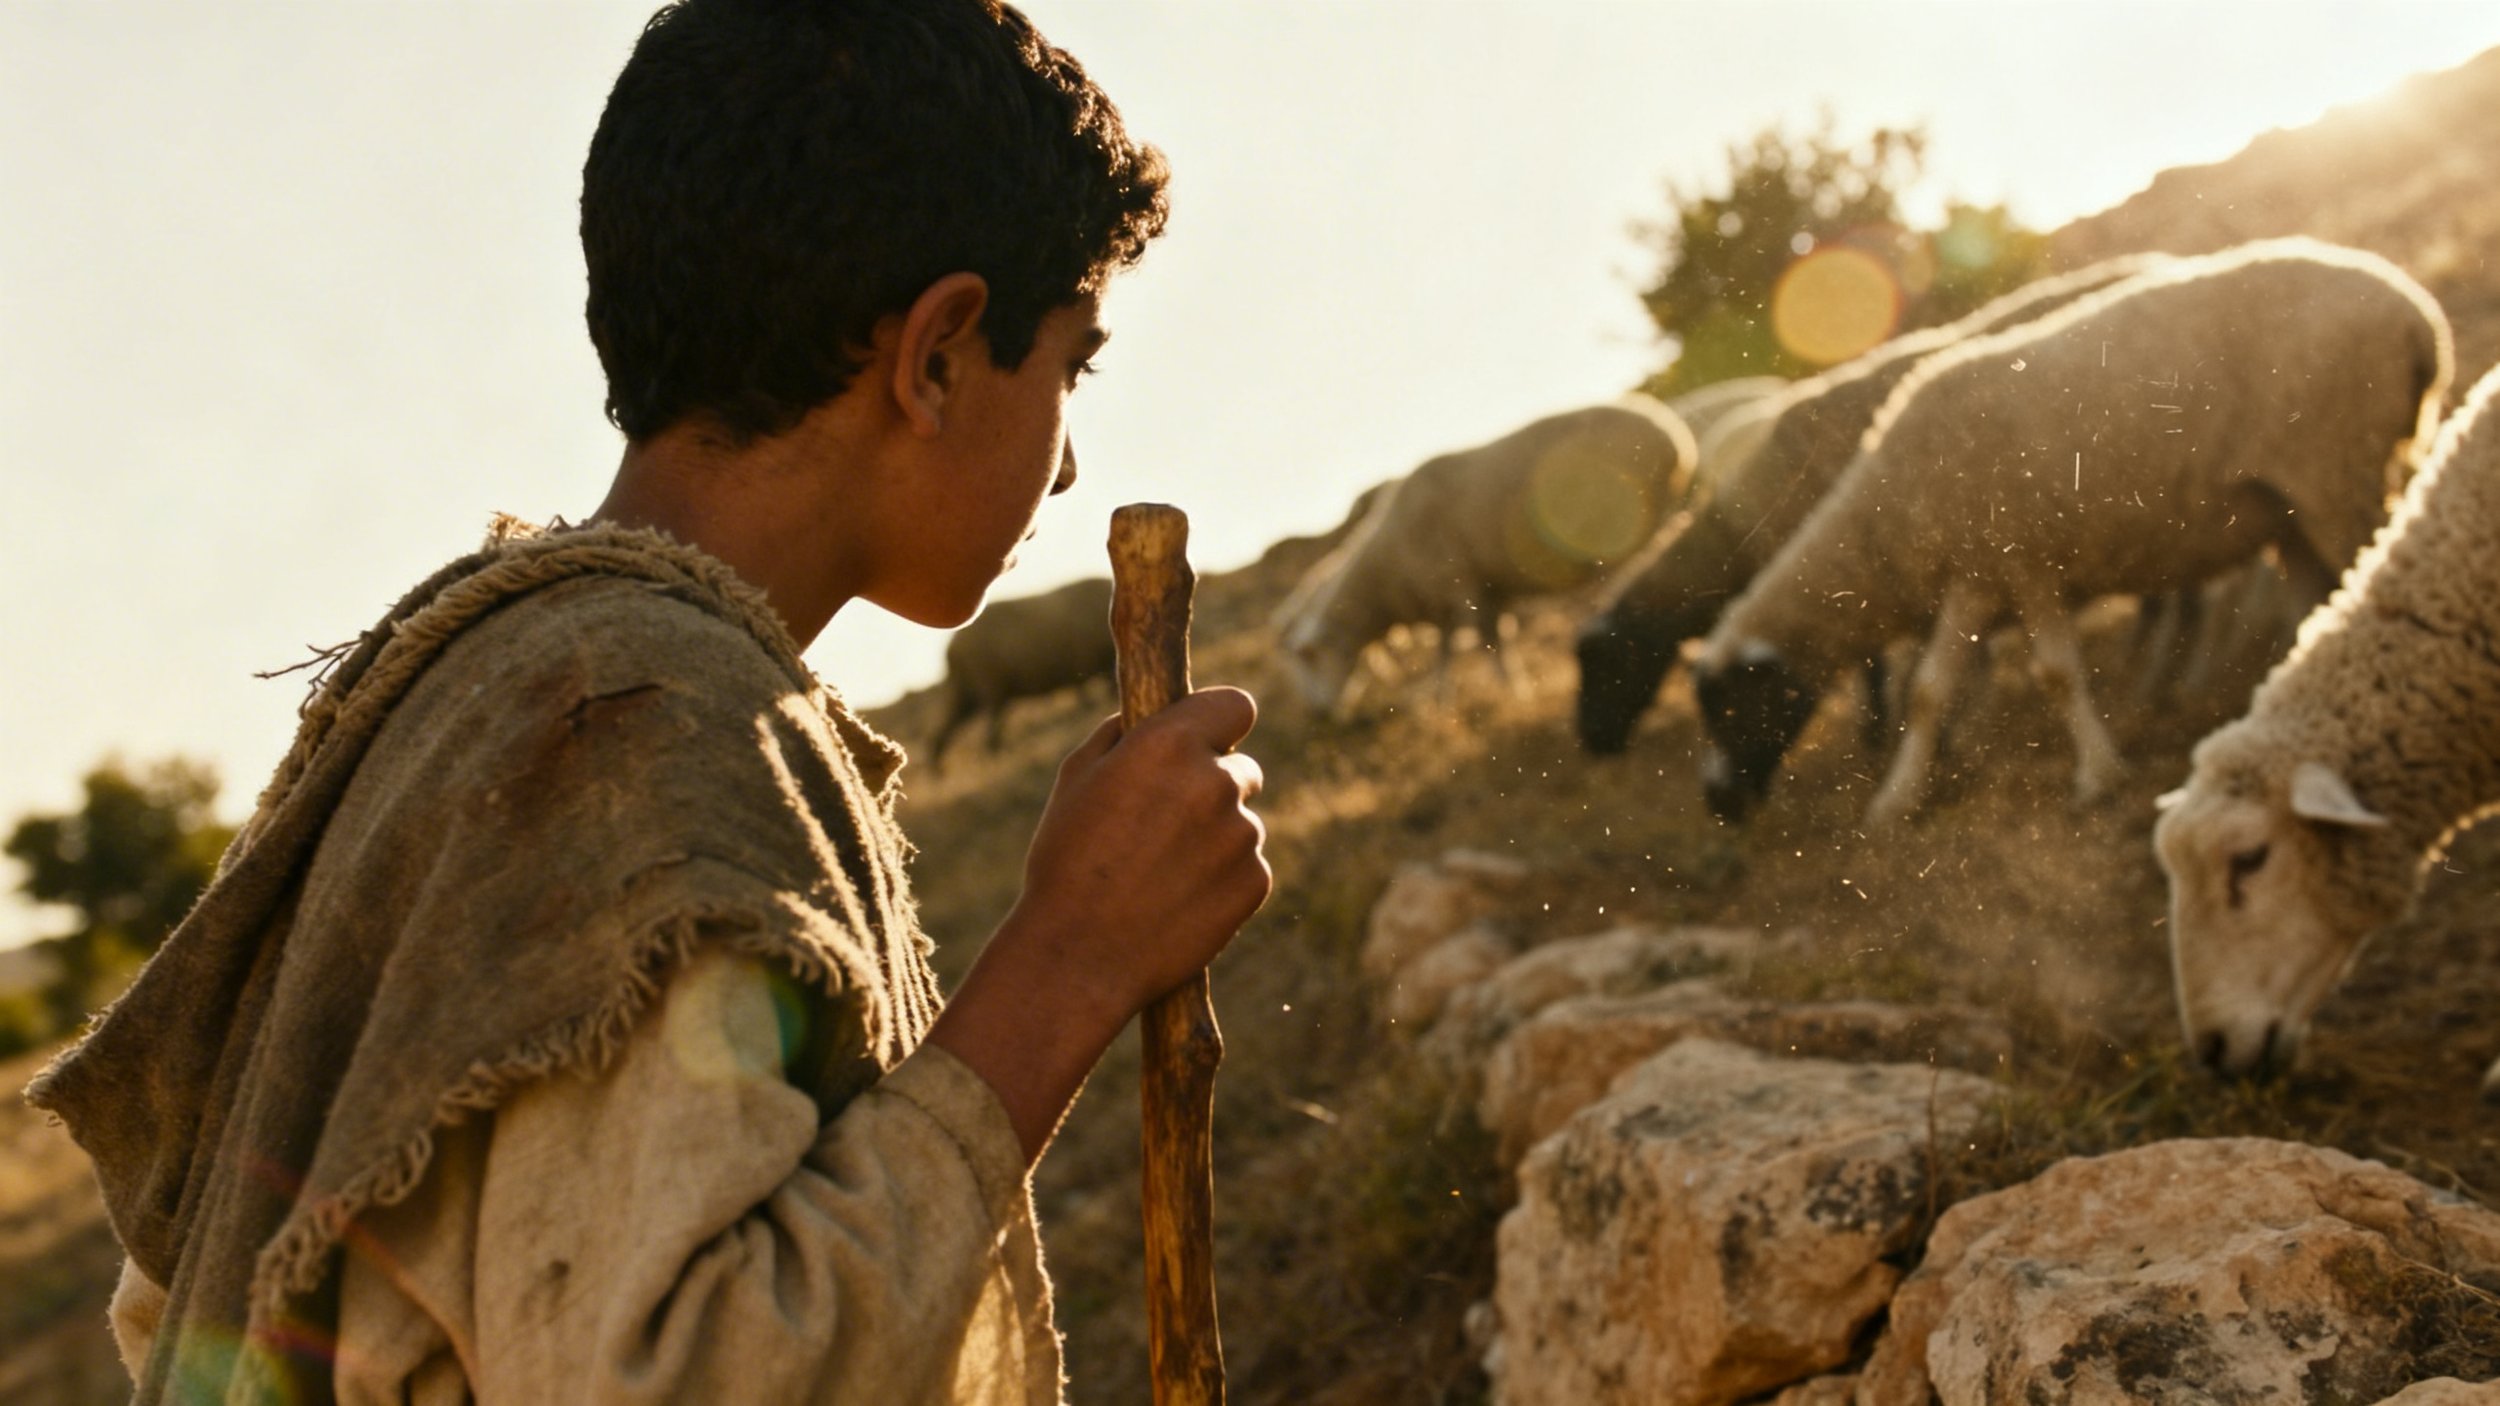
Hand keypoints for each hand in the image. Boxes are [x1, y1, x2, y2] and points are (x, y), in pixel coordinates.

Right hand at [1011, 686, 1269, 1017]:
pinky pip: (1247, 869)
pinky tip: (1178, 903)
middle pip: (1243, 770)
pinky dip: (1223, 882)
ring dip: (1216, 840)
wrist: (1079, 957)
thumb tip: (1150, 717)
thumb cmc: (1066, 863)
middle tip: (1169, 826)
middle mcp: (1216, 782)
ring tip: (1160, 876)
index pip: (1235, 705)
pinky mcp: (1255, 883)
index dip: (1222, 723)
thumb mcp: (1075, 780)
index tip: (1212, 740)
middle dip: (1215, 788)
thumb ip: (1120, 734)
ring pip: (1242, 824)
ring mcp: (1242, 835)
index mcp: (1169, 744)